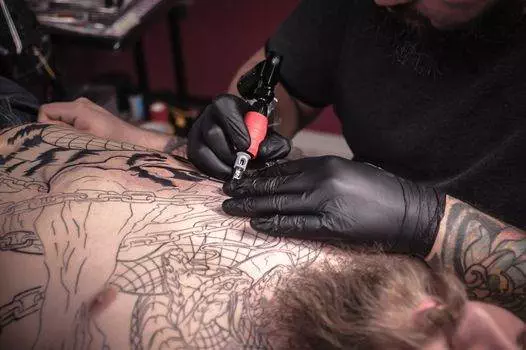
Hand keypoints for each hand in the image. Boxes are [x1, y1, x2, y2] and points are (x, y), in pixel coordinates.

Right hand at [38, 98, 137, 141]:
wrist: (136, 143)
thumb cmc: (114, 143)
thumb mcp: (84, 141)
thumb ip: (62, 133)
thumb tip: (43, 130)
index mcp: (78, 107)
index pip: (46, 110)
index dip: (46, 127)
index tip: (57, 141)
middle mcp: (81, 103)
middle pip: (53, 114)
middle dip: (56, 130)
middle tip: (69, 145)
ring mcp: (87, 107)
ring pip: (62, 119)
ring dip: (66, 132)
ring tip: (80, 144)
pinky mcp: (91, 114)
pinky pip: (72, 120)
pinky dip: (74, 130)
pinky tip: (86, 140)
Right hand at [187, 94, 290, 179]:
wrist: (242, 132)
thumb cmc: (253, 130)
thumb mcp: (267, 132)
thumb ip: (273, 141)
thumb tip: (267, 151)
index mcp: (226, 104)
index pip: (226, 112)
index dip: (237, 131)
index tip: (248, 147)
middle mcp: (208, 115)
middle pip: (212, 134)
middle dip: (229, 153)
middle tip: (242, 164)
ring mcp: (197, 131)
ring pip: (201, 150)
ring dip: (219, 166)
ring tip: (233, 171)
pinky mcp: (192, 147)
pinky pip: (196, 161)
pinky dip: (211, 170)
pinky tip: (224, 172)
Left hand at [222, 156, 444, 255]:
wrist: (408, 211)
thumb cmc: (378, 189)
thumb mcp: (347, 170)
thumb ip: (319, 173)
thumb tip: (290, 178)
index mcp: (326, 164)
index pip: (282, 170)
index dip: (258, 176)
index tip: (240, 179)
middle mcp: (322, 180)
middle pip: (275, 186)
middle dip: (246, 190)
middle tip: (225, 193)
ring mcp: (325, 203)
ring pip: (279, 204)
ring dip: (251, 207)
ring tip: (230, 208)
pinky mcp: (332, 226)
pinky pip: (295, 225)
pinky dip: (274, 224)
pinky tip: (256, 224)